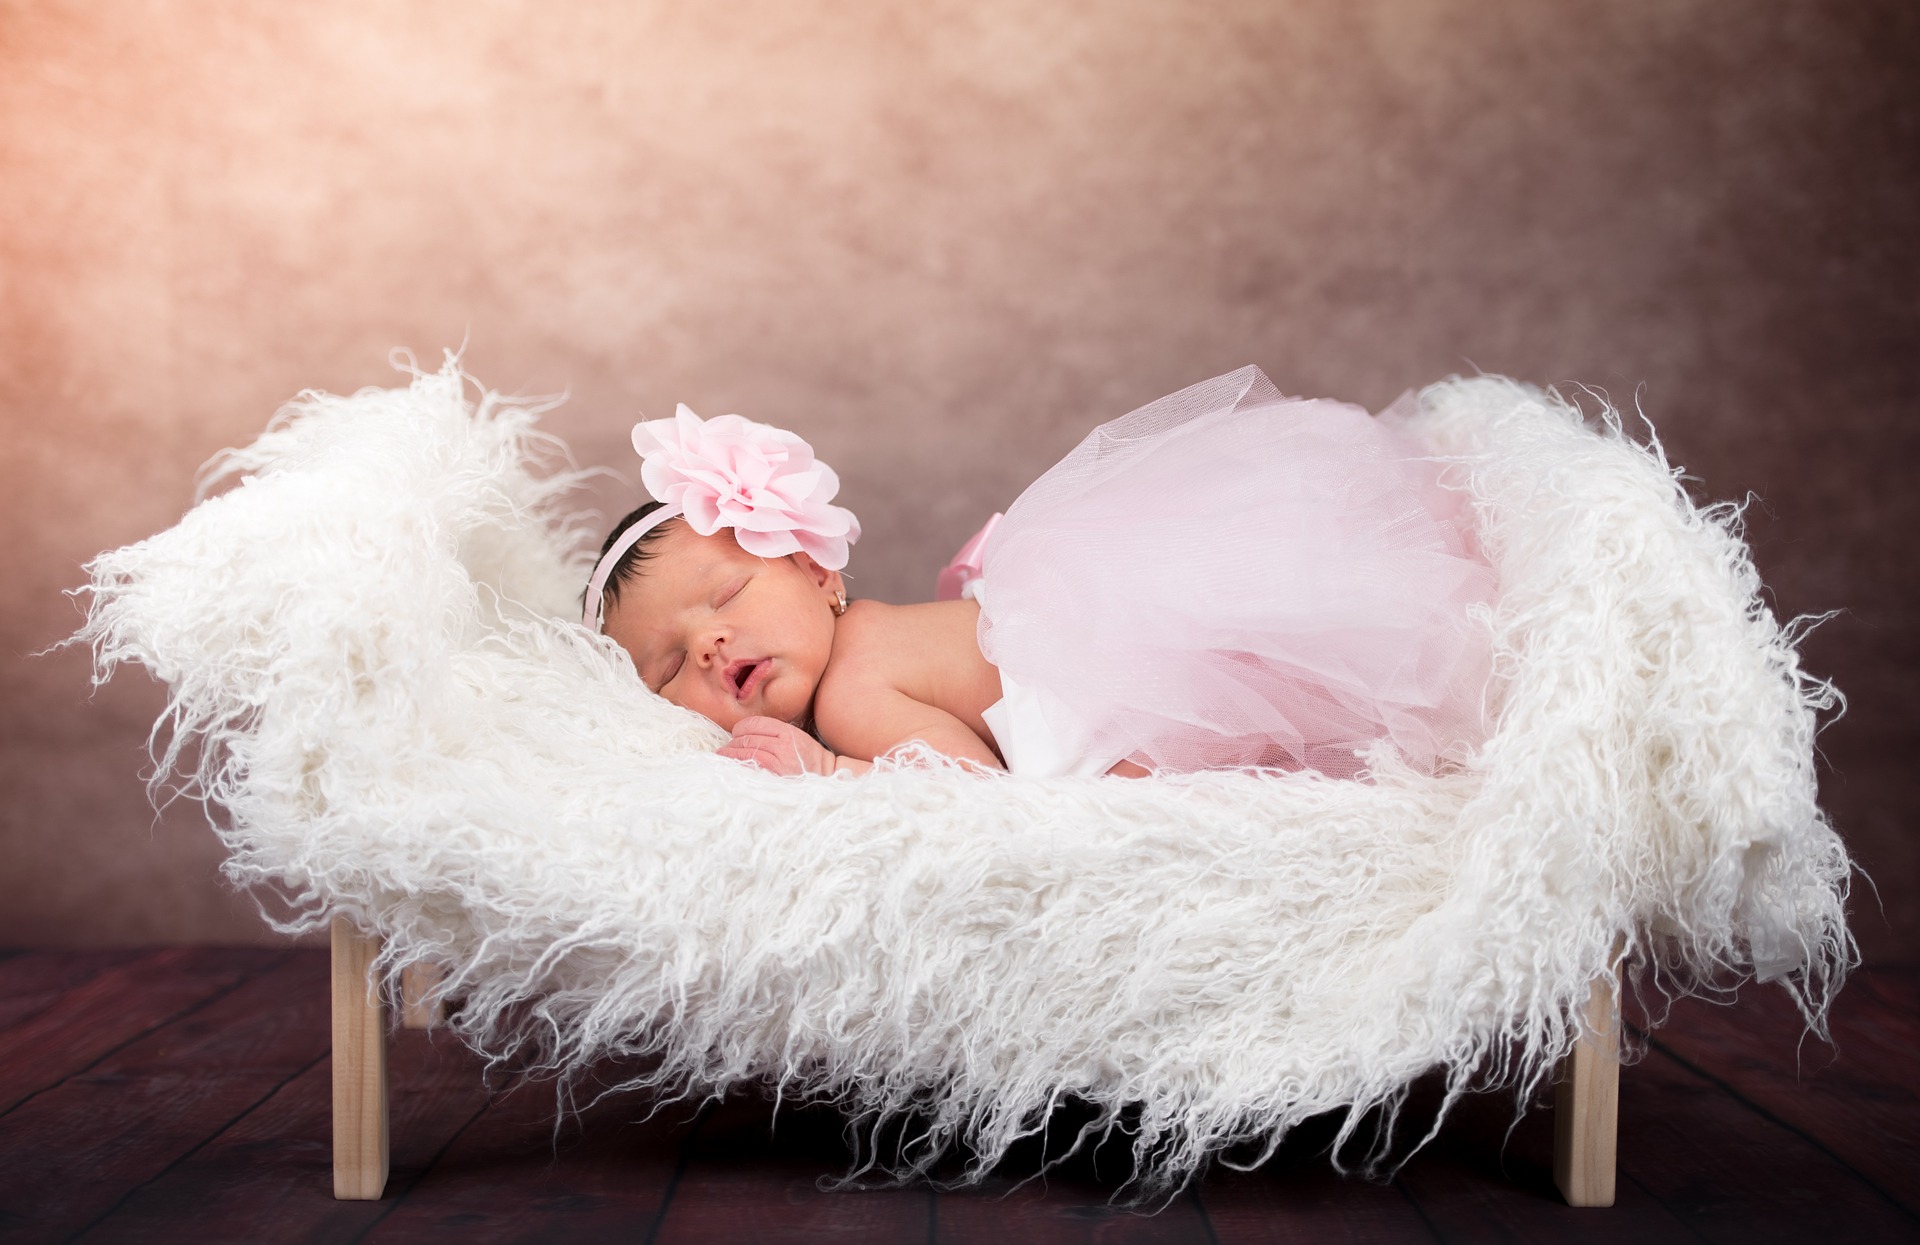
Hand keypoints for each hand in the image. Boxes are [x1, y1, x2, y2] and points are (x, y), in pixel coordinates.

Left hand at [720, 715, 835, 775]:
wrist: (827, 779)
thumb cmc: (810, 760)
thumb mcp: (797, 738)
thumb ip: (776, 734)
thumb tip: (745, 735)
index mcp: (788, 732)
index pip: (755, 723)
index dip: (740, 728)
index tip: (734, 734)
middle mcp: (783, 745)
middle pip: (747, 738)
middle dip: (733, 743)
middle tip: (725, 748)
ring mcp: (778, 762)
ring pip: (745, 753)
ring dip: (730, 755)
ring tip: (723, 756)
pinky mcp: (774, 778)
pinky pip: (749, 768)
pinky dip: (737, 766)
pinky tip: (731, 767)